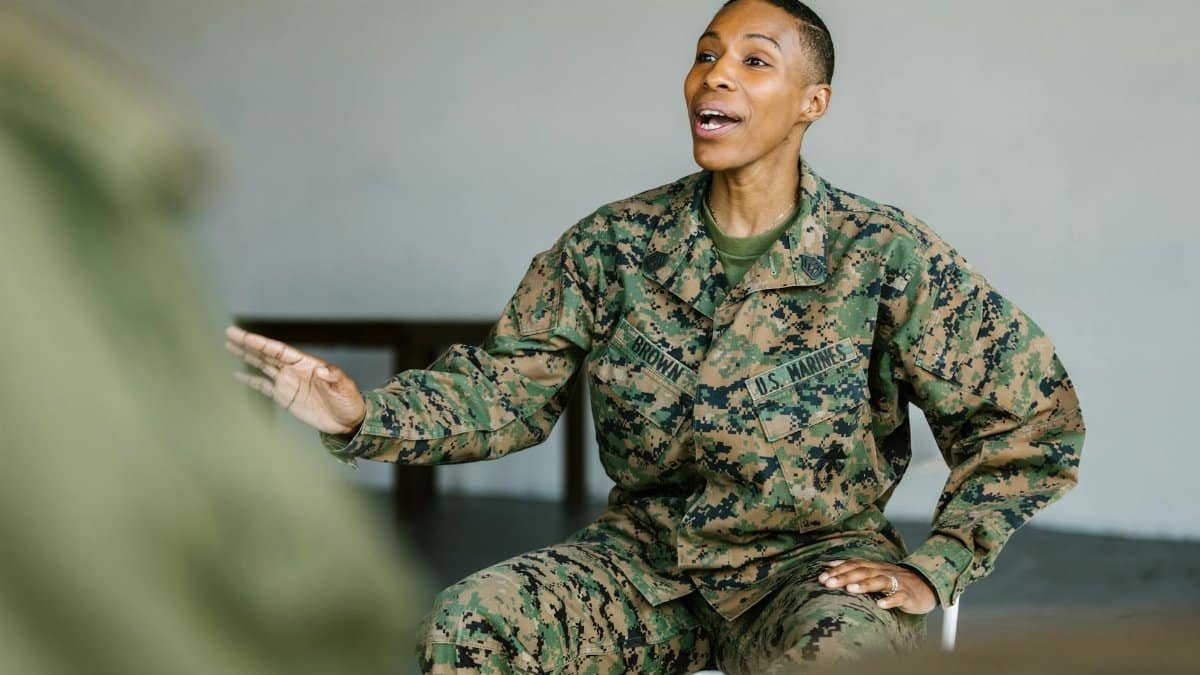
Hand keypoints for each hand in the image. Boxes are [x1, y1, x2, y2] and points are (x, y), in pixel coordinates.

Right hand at [224, 326, 366, 434]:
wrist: (348, 421)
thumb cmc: (349, 402)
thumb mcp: (345, 388)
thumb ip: (333, 379)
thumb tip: (323, 370)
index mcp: (307, 365)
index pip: (280, 351)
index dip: (262, 344)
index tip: (246, 336)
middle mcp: (294, 370)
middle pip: (267, 354)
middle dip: (248, 344)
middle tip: (229, 333)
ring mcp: (288, 382)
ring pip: (262, 365)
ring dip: (246, 356)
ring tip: (229, 345)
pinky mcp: (285, 397)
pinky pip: (263, 386)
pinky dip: (250, 379)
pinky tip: (236, 374)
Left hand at [816, 558, 936, 614]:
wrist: (927, 584)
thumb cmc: (896, 581)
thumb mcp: (876, 573)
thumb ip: (856, 571)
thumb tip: (830, 567)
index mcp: (875, 567)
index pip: (854, 564)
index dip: (837, 569)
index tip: (821, 577)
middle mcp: (883, 572)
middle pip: (862, 571)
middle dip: (843, 577)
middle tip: (827, 583)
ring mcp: (896, 583)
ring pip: (879, 581)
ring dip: (863, 585)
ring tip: (850, 590)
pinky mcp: (907, 595)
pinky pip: (899, 597)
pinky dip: (890, 600)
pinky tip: (881, 605)